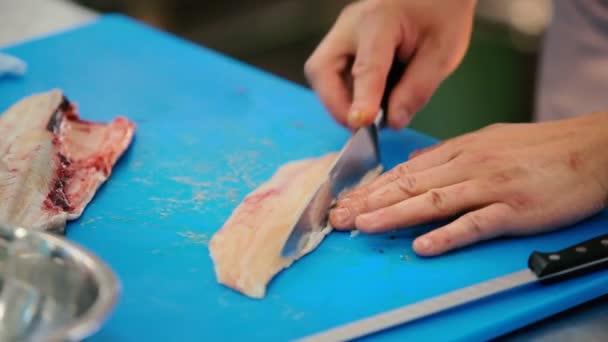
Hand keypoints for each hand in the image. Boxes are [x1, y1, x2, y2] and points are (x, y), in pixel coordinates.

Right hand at [304, 0, 476, 128]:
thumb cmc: (443, 12)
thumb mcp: (444, 53)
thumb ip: (417, 89)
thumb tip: (392, 122)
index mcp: (380, 20)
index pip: (366, 66)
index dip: (362, 99)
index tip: (362, 124)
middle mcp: (351, 24)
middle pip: (321, 69)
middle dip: (335, 104)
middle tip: (361, 126)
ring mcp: (343, 32)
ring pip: (322, 73)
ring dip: (340, 101)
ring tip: (371, 114)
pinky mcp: (343, 42)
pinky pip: (333, 74)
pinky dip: (348, 93)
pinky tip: (372, 99)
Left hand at [329, 112, 607, 255]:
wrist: (591, 150)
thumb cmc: (540, 147)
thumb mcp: (488, 141)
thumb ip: (451, 155)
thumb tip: (416, 165)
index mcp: (460, 151)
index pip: (406, 172)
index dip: (373, 188)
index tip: (348, 201)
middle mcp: (468, 166)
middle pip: (410, 185)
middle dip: (371, 202)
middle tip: (341, 217)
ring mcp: (490, 187)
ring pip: (433, 202)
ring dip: (394, 215)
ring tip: (364, 226)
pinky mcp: (514, 209)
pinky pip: (475, 224)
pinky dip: (446, 235)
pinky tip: (421, 245)